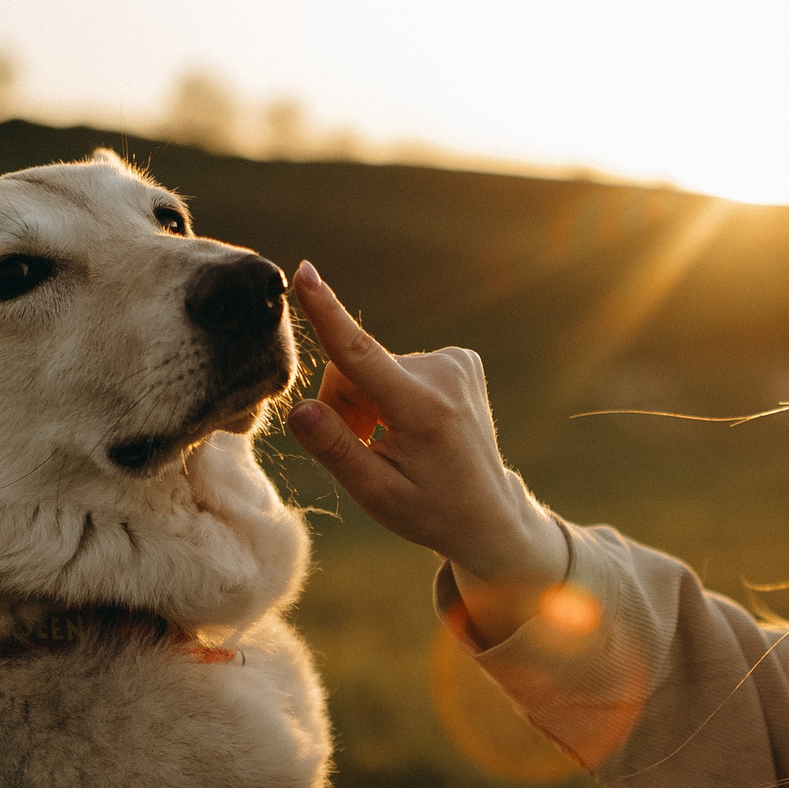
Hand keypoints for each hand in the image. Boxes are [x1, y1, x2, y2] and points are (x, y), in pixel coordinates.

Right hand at [285, 262, 568, 644]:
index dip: (327, 312)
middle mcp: (443, 375)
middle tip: (361, 450)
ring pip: (374, 367)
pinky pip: (398, 365)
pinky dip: (392, 393)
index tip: (306, 273)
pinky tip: (411, 426)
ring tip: (391, 444)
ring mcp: (457, 363)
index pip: (360, 355)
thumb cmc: (429, 510)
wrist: (488, 514)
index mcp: (421, 409)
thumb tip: (299, 410)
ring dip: (368, 402)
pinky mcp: (460, 359)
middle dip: (343, 406)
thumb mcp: (377, 495)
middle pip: (354, 370)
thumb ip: (336, 450)